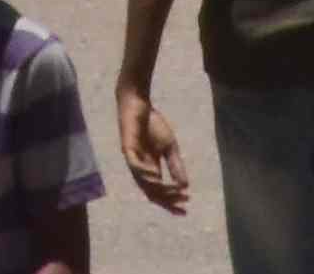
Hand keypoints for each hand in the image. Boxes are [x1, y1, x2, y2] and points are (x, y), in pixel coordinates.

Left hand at [116, 89, 194, 214]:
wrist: (139, 104)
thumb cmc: (152, 125)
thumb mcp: (169, 147)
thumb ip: (175, 165)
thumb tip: (185, 186)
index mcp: (150, 169)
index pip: (159, 192)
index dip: (171, 202)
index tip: (185, 209)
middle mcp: (141, 169)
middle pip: (152, 192)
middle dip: (167, 199)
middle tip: (182, 202)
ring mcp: (133, 160)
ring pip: (143, 182)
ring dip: (159, 189)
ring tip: (173, 191)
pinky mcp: (127, 148)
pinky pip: (134, 166)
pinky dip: (145, 173)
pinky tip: (156, 177)